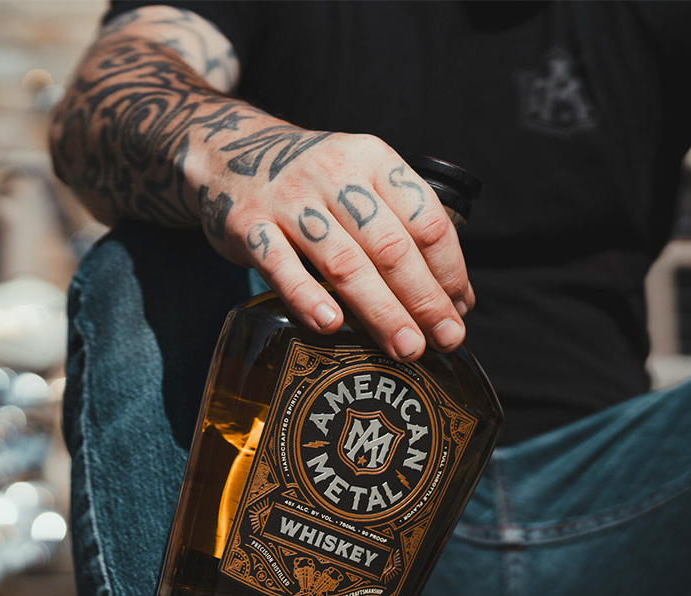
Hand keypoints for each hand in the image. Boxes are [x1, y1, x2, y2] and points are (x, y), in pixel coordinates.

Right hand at [197, 130, 473, 360]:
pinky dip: (307, 297)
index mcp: (374, 160)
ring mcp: (289, 200)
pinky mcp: (248, 225)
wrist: (230, 153)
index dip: (449, 269)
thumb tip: (452, 298)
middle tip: (444, 339)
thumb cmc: (312, 184)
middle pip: (390, 246)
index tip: (460, 310)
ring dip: (380, 310)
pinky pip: (280, 265)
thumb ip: (400, 226)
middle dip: (423, 299)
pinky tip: (331, 326)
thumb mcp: (361, 180)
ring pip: (343, 262)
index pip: (426, 218)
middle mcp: (335, 174)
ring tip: (405, 347)